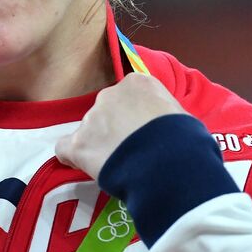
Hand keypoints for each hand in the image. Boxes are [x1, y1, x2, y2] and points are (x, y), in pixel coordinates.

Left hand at [55, 73, 186, 181]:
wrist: (169, 163)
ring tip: (118, 166)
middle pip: (106, 111)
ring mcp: (92, 118)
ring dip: (99, 146)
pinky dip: (74, 158)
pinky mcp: (79, 144)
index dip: (134, 116)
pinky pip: (66, 148)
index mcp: (138, 83)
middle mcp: (110, 94)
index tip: (141, 133)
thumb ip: (164, 114)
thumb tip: (164, 126)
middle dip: (115, 129)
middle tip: (130, 151)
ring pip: (89, 132)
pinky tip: (87, 167)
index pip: (128, 96)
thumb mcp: (182, 116)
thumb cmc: (185, 140)